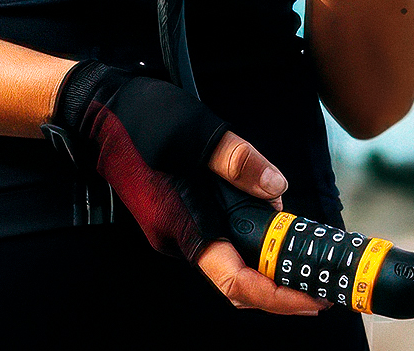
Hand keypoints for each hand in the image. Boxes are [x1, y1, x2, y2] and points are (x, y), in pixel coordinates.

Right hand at [47, 61, 328, 313]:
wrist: (94, 112)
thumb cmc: (143, 119)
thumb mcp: (199, 132)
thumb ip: (240, 162)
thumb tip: (277, 189)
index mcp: (185, 225)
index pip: (236, 282)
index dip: (279, 297)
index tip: (313, 301)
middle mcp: (178, 238)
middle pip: (237, 278)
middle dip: (280, 282)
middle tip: (320, 279)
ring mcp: (175, 229)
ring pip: (229, 256)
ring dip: (264, 253)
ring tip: (299, 238)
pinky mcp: (176, 216)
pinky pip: (218, 236)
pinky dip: (247, 233)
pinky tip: (267, 212)